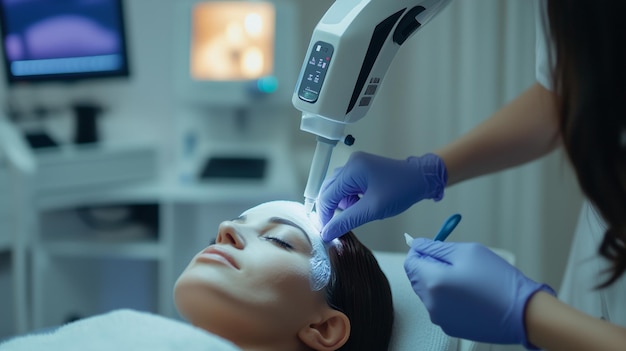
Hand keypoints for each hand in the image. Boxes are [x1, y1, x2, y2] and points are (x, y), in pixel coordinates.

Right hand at [317, 152, 446, 241]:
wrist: (422, 178)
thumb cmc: (401, 191)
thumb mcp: (372, 209)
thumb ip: (347, 221)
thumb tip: (326, 233)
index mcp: (352, 169)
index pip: (327, 195)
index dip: (325, 216)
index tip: (326, 233)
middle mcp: (350, 164)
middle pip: (329, 191)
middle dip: (334, 210)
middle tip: (340, 226)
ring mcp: (356, 165)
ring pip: (338, 190)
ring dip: (344, 204)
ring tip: (361, 211)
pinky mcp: (361, 169)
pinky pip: (347, 186)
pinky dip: (351, 199)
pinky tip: (363, 204)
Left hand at [404, 238, 554, 348]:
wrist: (522, 313)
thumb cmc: (497, 280)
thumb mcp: (466, 252)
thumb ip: (436, 247)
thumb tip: (417, 244)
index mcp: (432, 282)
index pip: (410, 262)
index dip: (419, 251)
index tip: (432, 246)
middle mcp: (431, 303)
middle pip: (417, 278)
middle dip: (429, 266)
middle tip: (454, 261)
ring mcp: (439, 318)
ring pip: (428, 292)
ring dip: (439, 282)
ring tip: (466, 278)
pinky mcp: (450, 327)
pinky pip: (440, 306)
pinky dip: (448, 297)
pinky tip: (469, 294)